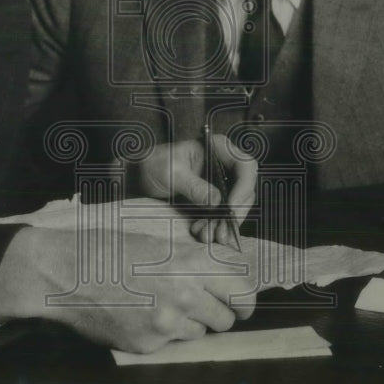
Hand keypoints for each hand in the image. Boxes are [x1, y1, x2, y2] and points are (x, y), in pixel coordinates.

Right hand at [0, 226, 256, 352]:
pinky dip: (170, 330)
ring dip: (199, 319)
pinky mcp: (148, 344)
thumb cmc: (108, 244)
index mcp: (188, 261)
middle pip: (232, 313)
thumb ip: (194, 248)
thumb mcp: (156, 233)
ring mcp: (166, 324)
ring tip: (176, 303)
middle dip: (229, 307)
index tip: (240, 288)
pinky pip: (176, 341)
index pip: (244, 282)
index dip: (245, 286)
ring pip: (206, 330)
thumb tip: (224, 260)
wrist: (63, 272)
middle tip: (220, 301)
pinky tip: (149, 312)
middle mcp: (183, 296)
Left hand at [134, 137, 257, 247]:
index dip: (244, 186)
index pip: (245, 165)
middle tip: (223, 231)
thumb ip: (194, 186)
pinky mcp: (213, 201)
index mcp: (217, 148)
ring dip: (225, 224)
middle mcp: (223, 165)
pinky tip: (201, 233)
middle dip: (235, 212)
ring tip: (206, 235)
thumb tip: (217, 201)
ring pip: (236, 206)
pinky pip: (223, 216)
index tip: (232, 207)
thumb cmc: (152, 166)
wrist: (137, 179)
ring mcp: (219, 184)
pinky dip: (216, 227)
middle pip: (245, 189)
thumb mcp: (170, 173)